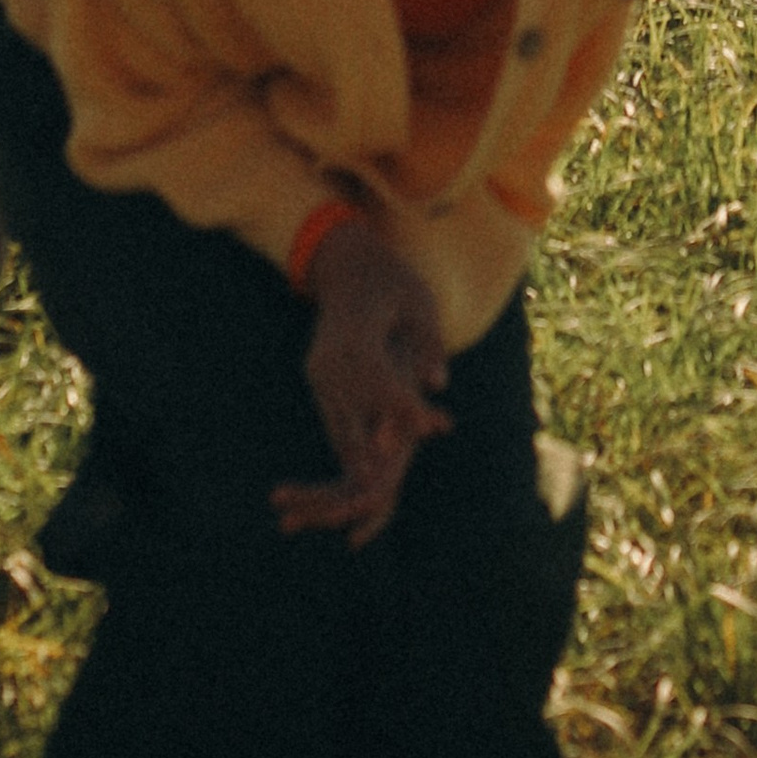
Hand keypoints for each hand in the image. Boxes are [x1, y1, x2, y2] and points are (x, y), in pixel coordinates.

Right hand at [277, 222, 451, 548]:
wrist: (349, 262)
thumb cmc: (392, 278)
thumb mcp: (418, 301)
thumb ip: (427, 343)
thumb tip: (437, 382)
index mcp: (355, 338)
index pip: (382, 384)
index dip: (409, 411)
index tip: (436, 428)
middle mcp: (331, 361)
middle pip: (351, 414)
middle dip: (371, 455)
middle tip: (390, 489)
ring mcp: (321, 372)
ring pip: (337, 424)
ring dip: (354, 460)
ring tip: (375, 495)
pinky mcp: (319, 379)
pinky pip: (334, 420)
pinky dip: (347, 445)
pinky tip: (361, 471)